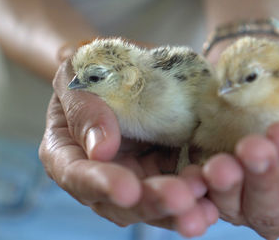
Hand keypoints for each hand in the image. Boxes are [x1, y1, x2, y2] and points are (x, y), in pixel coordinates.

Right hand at [39, 60, 218, 236]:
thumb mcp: (79, 74)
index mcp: (66, 152)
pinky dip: (196, 202)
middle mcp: (98, 176)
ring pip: (152, 207)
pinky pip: (180, 195)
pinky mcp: (164, 176)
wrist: (128, 67)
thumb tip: (100, 149)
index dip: (101, 184)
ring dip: (178, 211)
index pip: (76, 174)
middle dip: (151, 202)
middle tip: (180, 198)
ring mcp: (133, 179)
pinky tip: (212, 206)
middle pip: (119, 203)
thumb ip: (83, 108)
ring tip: (203, 209)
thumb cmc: (95, 69)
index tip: (127, 189)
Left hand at [200, 69, 278, 238]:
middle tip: (253, 146)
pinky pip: (202, 201)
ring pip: (236, 209)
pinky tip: (195, 173)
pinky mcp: (211, 197)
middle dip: (263, 177)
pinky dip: (197, 189)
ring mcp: (241, 207)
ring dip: (229, 186)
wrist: (256, 83)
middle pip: (272, 210)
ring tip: (221, 164)